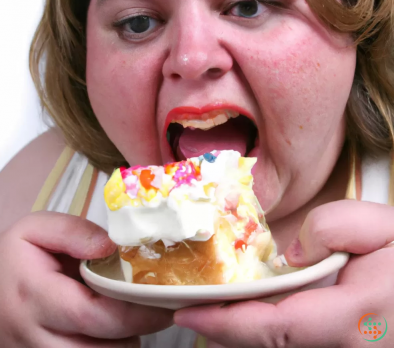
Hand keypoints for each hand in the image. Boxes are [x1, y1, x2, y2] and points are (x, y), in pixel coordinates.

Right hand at [0, 212, 172, 347]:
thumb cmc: (10, 258)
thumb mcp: (35, 229)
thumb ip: (75, 232)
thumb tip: (114, 248)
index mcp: (33, 297)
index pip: (94, 315)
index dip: (136, 311)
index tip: (164, 299)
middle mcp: (33, 339)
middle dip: (138, 331)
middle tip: (157, 307)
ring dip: (123, 344)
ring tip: (132, 315)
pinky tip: (111, 331)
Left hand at [175, 200, 393, 347]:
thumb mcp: (383, 226)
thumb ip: (335, 227)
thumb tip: (292, 254)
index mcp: (354, 317)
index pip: (274, 327)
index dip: (225, 322)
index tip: (187, 311)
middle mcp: (348, 347)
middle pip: (269, 346)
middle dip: (226, 331)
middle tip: (193, 308)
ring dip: (244, 333)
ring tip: (216, 311)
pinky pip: (298, 345)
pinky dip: (268, 334)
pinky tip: (256, 316)